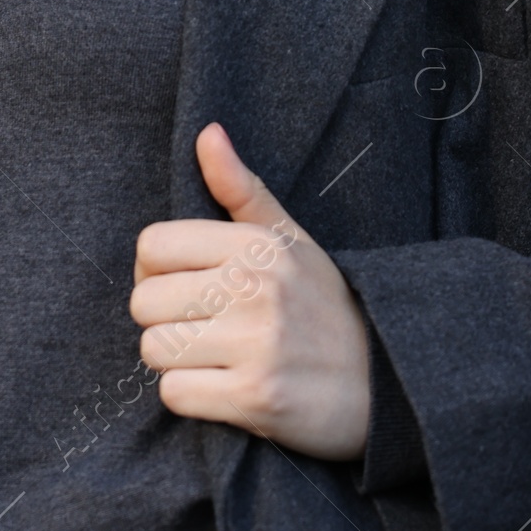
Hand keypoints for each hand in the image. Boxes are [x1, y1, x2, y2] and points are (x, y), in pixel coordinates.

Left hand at [130, 123, 371, 458]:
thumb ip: (241, 189)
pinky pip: (175, 394)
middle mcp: (254, 287)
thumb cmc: (324, 307)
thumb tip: (207, 131)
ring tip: (217, 360)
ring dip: (177, 362)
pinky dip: (192, 398)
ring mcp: (256, 343)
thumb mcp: (290, 241)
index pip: (152, 247)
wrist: (385, 382)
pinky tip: (225, 390)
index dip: (155, 273)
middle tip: (204, 330)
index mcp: (256, 245)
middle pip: (145, 302)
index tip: (183, 288)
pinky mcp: (256, 397)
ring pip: (155, 349)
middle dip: (164, 321)